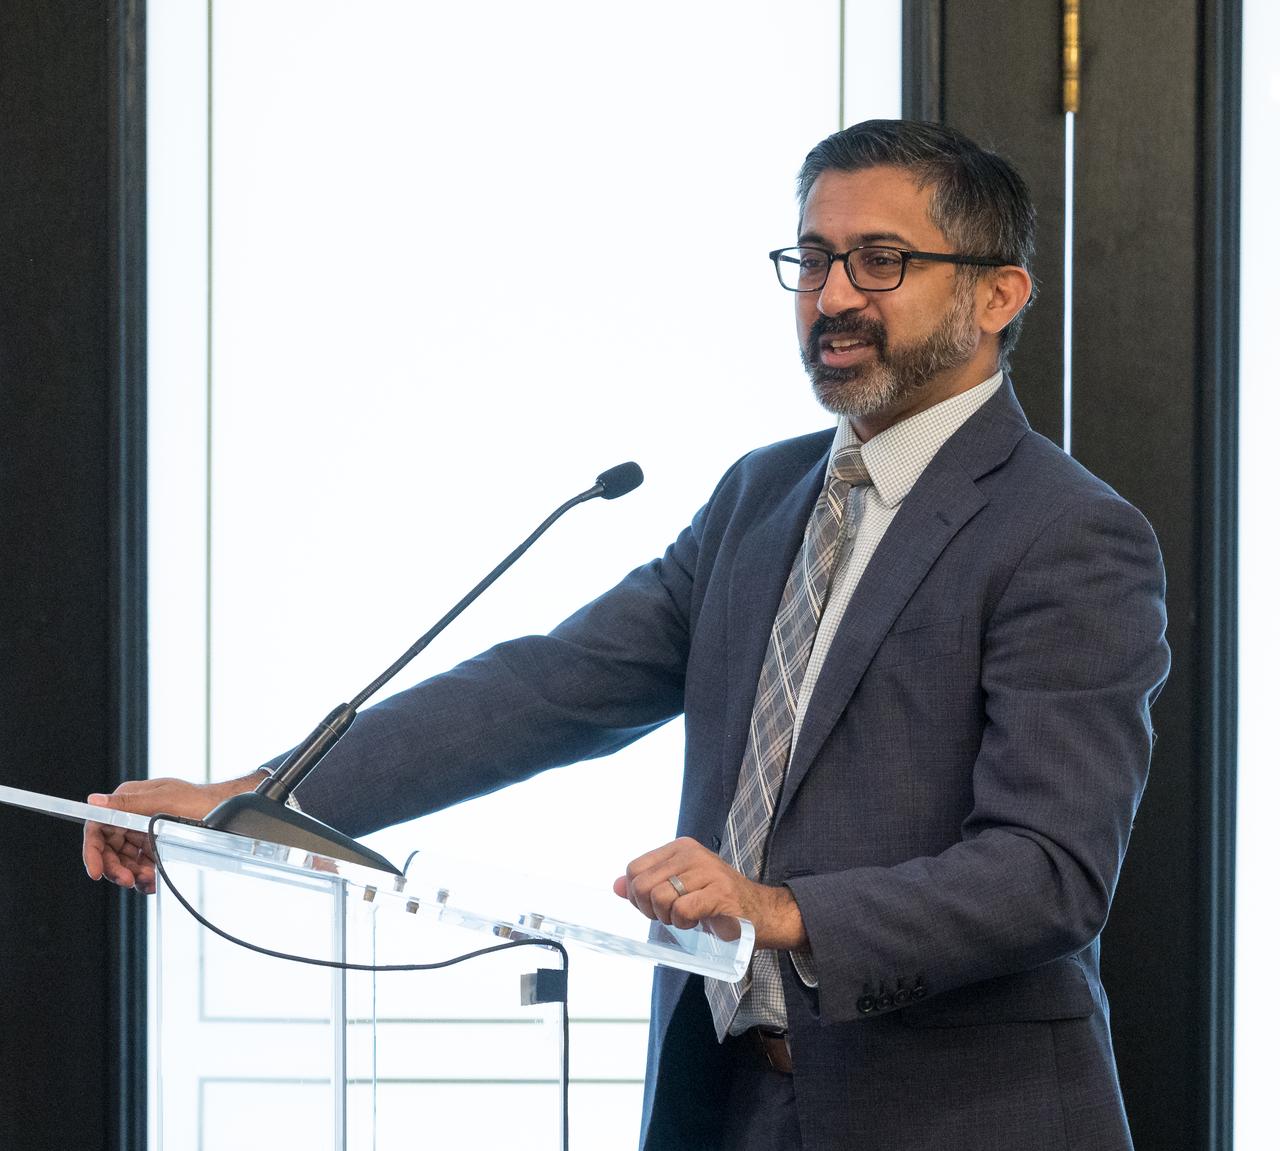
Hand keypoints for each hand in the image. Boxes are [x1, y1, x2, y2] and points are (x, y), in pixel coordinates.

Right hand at [82, 774, 261, 892]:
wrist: (225, 810)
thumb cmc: (198, 799)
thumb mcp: (164, 800)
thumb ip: (129, 803)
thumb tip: (94, 801)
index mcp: (128, 800)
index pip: (98, 826)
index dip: (92, 851)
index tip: (96, 872)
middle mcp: (131, 816)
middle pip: (109, 848)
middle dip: (116, 868)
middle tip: (128, 881)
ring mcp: (143, 831)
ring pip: (124, 860)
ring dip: (131, 874)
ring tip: (146, 880)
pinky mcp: (155, 845)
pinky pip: (140, 865)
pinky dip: (144, 876)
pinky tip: (151, 881)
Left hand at [613, 836, 806, 949]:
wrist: (760, 912)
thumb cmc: (716, 901)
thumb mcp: (678, 888)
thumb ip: (648, 885)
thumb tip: (616, 886)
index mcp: (679, 848)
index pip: (634, 869)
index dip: (637, 895)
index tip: (655, 906)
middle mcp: (692, 853)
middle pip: (642, 885)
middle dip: (650, 909)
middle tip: (671, 915)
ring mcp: (707, 871)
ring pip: (660, 898)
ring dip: (669, 917)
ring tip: (687, 916)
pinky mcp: (719, 893)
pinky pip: (682, 910)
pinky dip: (684, 923)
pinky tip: (698, 921)